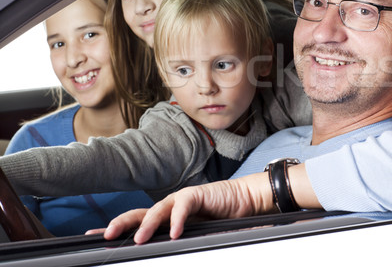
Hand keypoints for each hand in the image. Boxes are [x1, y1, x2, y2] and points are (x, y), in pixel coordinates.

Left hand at [97, 173, 273, 243]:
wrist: (242, 200)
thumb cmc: (219, 217)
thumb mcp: (193, 234)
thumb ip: (178, 240)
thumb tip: (160, 250)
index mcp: (165, 216)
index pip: (136, 221)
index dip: (116, 226)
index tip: (95, 237)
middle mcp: (169, 206)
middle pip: (139, 213)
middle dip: (120, 222)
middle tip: (105, 234)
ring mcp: (181, 199)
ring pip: (157, 209)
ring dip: (146, 224)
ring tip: (138, 238)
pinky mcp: (196, 195)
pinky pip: (183, 206)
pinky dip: (177, 219)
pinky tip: (174, 232)